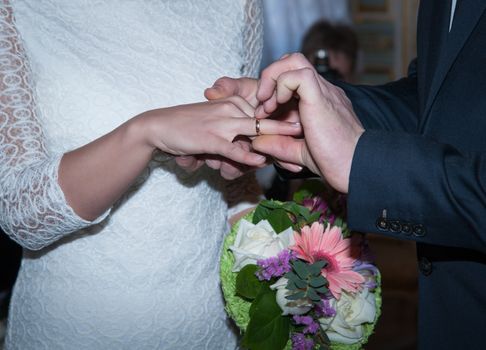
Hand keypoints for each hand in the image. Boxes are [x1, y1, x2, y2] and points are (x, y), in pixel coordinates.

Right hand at [141, 96, 300, 166]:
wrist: (160, 127)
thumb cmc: (190, 127)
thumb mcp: (218, 124)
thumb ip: (239, 134)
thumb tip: (258, 152)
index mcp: (237, 102)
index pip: (266, 115)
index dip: (285, 128)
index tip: (304, 139)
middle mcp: (233, 109)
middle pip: (267, 125)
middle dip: (286, 141)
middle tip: (305, 154)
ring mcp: (223, 123)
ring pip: (256, 135)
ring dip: (275, 151)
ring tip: (293, 164)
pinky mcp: (212, 138)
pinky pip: (234, 148)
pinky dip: (248, 156)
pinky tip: (261, 161)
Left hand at [252, 53, 364, 192]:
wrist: (354, 166)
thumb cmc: (334, 162)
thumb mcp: (299, 152)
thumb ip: (279, 145)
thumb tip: (257, 141)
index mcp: (318, 101)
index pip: (293, 77)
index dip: (273, 89)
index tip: (263, 114)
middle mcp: (322, 91)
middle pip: (292, 61)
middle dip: (270, 77)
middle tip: (262, 103)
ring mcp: (323, 91)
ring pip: (294, 60)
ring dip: (273, 78)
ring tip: (266, 104)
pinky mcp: (321, 96)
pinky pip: (299, 74)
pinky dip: (281, 86)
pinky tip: (277, 106)